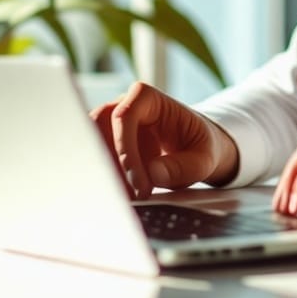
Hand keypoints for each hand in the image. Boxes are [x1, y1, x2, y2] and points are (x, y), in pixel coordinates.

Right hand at [90, 81, 238, 198]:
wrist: (196, 150)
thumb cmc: (199, 146)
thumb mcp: (204, 159)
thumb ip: (184, 166)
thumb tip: (154, 173)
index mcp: (148, 99)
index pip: (124, 116)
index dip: (126, 150)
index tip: (139, 182)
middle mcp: (124, 106)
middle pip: (99, 129)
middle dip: (111, 165)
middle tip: (130, 195)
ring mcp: (111, 125)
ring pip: (91, 146)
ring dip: (106, 174)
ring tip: (129, 198)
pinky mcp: (106, 144)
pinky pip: (95, 159)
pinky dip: (105, 178)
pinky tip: (122, 196)